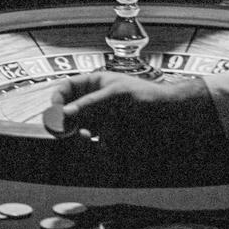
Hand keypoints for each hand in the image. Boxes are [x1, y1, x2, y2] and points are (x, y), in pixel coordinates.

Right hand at [44, 70, 226, 183]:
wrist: (173, 117)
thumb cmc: (146, 97)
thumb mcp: (115, 94)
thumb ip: (88, 104)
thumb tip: (63, 114)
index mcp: (97, 83)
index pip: (67, 88)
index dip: (57, 99)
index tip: (55, 112)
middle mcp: (97, 102)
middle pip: (69, 111)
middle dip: (64, 121)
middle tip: (60, 131)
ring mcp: (104, 120)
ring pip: (79, 129)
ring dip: (78, 134)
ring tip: (84, 136)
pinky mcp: (111, 138)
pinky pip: (94, 145)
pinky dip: (94, 146)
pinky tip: (102, 144)